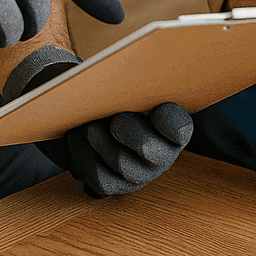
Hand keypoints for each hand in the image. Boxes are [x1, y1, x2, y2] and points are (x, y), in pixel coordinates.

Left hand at [3, 46, 192, 196]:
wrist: (83, 108)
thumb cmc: (110, 90)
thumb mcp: (121, 78)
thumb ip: (128, 74)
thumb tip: (127, 69)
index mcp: (172, 125)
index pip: (180, 127)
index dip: (171, 121)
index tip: (158, 106)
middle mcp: (162, 153)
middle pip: (151, 151)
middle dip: (132, 134)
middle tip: (115, 119)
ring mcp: (139, 173)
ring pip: (123, 166)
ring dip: (102, 144)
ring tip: (88, 126)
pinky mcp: (114, 185)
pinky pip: (100, 180)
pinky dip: (84, 158)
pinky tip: (75, 138)